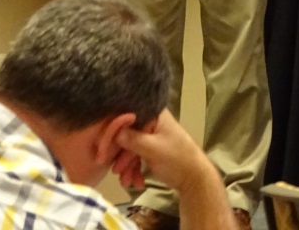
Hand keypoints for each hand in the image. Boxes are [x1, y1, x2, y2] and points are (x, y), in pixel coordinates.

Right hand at [115, 110, 233, 229]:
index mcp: (155, 115)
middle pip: (128, 135)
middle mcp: (152, 122)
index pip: (129, 117)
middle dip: (122, 156)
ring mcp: (152, 136)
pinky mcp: (151, 150)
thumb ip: (132, 139)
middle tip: (116, 171)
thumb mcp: (152, 149)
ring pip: (131, 149)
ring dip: (127, 166)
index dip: (115, 130)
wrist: (194, 179)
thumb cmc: (177, 159)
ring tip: (126, 182)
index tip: (105, 146)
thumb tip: (114, 131)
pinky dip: (135, 170)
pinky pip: (137, 157)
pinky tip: (136, 182)